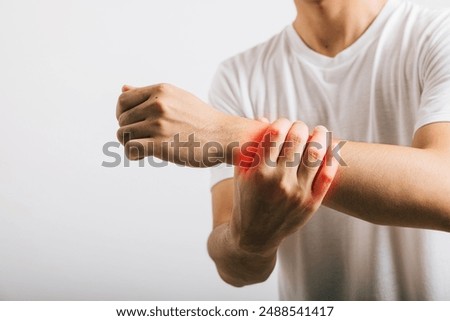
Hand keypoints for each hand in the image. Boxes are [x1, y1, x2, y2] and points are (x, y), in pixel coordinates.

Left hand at [116, 83, 234, 166]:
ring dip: (130, 144)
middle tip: (143, 140)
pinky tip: (143, 156)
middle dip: (128, 131)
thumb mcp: (177, 98)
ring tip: (144, 149)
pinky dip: (132, 154)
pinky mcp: (160, 144)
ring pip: (123, 134)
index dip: (122, 114)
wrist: (225, 136)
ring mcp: (159, 124)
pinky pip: (130, 148)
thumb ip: (149, 95)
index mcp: (161, 91)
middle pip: (121, 119)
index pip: (123, 100)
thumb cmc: (202, 120)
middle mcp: (158, 104)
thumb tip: (123, 88)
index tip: (134, 124)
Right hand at [230, 119, 337, 255]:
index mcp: (260, 172)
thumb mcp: (242, 174)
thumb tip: (263, 118)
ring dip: (320, 137)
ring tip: (320, 131)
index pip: (276, 134)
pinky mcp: (311, 203)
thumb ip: (251, 147)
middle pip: (297, 140)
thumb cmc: (246, 200)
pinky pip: (327, 175)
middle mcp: (280, 181)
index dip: (282, 122)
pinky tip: (329, 150)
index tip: (284, 122)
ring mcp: (298, 193)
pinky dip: (331, 158)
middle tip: (300, 127)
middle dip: (300, 127)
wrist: (254, 236)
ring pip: (316, 154)